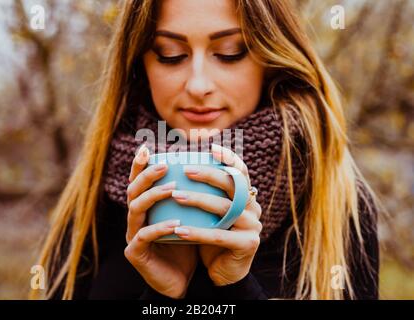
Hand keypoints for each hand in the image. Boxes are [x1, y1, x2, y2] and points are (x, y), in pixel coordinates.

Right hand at [124, 144, 197, 298]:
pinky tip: (176, 223)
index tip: (147, 148)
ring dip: (153, 196)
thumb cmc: (188, 243)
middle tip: (165, 165)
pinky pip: (144, 236)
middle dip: (147, 175)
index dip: (140, 164)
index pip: (139, 181)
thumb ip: (192, 195)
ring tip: (172, 188)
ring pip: (135, 209)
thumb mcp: (191, 216)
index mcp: (145, 207)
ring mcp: (132, 235)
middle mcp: (135, 218)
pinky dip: (159, 228)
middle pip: (133, 190)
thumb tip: (212, 166)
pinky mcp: (136, 253)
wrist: (183, 279)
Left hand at [172, 143, 261, 285]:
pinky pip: (220, 236)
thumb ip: (205, 193)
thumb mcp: (209, 213)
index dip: (229, 158)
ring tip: (176, 196)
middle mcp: (254, 208)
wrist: (223, 272)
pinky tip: (179, 230)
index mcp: (247, 197)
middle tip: (186, 170)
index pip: (242, 172)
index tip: (211, 147)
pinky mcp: (248, 245)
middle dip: (209, 174)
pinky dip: (198, 232)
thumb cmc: (212, 236)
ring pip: (226, 208)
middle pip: (234, 185)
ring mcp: (253, 226)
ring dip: (198, 200)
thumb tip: (180, 166)